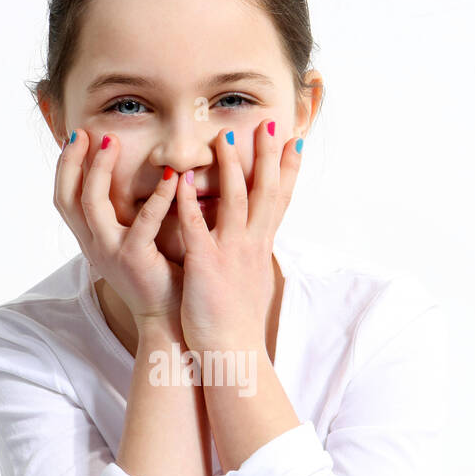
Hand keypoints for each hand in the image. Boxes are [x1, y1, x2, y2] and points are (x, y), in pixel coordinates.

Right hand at [53, 130, 183, 324]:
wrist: (166, 318)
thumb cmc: (157, 277)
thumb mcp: (132, 242)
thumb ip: (126, 215)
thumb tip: (133, 180)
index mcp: (91, 240)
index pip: (65, 198)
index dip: (66, 167)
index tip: (76, 138)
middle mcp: (93, 245)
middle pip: (67, 197)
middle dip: (73, 161)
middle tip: (87, 133)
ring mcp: (110, 253)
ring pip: (92, 203)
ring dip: (101, 170)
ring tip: (113, 143)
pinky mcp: (134, 259)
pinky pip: (143, 221)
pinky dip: (158, 196)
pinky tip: (172, 177)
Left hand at [175, 118, 302, 352]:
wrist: (233, 352)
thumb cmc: (238, 322)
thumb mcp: (252, 282)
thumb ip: (251, 256)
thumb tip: (257, 243)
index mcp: (261, 247)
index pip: (280, 200)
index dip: (288, 170)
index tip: (294, 142)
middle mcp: (251, 244)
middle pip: (265, 191)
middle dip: (267, 156)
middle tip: (269, 123)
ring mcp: (231, 252)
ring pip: (234, 201)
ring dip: (231, 168)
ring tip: (226, 137)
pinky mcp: (207, 264)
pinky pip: (196, 227)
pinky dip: (188, 202)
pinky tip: (180, 180)